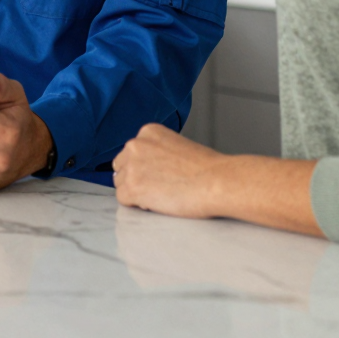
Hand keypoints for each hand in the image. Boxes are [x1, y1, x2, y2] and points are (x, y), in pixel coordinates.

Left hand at [112, 123, 228, 217]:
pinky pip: (124, 200)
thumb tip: (147, 168)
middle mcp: (136, 144)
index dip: (144, 167)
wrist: (217, 181)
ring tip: (162, 194)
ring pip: (121, 184)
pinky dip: (137, 205)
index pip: (131, 152)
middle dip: (136, 178)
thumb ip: (157, 152)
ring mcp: (132, 166)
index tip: (160, 174)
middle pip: (122, 167)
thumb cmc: (206, 169)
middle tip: (160, 187)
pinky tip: (159, 202)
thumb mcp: (177, 146)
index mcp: (148, 132)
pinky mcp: (131, 188)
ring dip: (136, 192)